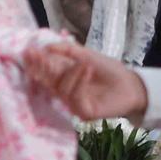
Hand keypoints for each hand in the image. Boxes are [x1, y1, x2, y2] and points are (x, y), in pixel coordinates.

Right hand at [23, 44, 147, 120]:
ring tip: (83, 63)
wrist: (132, 84)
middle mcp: (65, 91)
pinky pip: (74, 97)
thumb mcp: (87, 55)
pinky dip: (79, 82)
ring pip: (61, 89)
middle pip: (47, 82)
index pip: (45, 71)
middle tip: (36, 55)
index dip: (36, 62)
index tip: (28, 51)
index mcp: (64, 77)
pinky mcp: (83, 112)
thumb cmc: (109, 70)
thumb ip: (68, 50)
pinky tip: (86, 69)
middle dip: (41, 68)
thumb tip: (46, 46)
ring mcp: (73, 103)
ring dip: (70, 74)